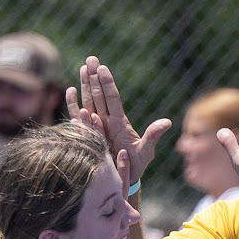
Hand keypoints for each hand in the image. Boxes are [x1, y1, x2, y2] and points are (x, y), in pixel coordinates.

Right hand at [67, 56, 171, 182]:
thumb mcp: (146, 150)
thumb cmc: (135, 165)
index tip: (102, 68)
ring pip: (88, 102)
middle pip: (99, 95)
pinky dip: (73, 106)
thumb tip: (167, 122)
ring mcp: (96, 127)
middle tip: (90, 59)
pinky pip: (78, 119)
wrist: (122, 179)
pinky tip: (70, 91)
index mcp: (120, 121)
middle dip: (94, 77)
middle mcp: (107, 120)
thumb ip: (153, 135)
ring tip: (82, 68)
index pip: (113, 98)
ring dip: (84, 85)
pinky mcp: (87, 136)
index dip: (107, 83)